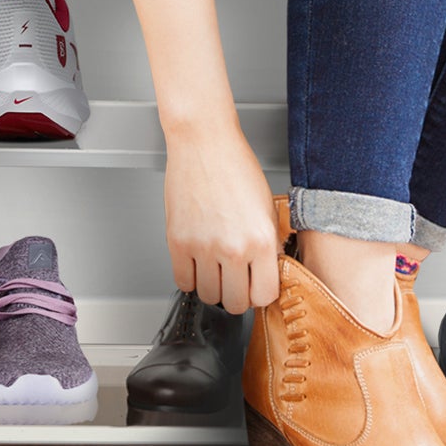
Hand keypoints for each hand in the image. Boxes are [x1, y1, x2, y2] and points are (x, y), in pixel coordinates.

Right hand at [163, 124, 281, 312]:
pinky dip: (190, 277)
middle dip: (236, 293)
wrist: (204, 142)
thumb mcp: (266, 207)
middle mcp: (233, 248)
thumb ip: (268, 244)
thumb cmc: (235, 167)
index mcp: (261, 239)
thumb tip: (267, 273)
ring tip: (215, 266)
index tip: (255, 286)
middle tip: (235, 278)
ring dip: (212, 285)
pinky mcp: (177, 242)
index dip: (260, 293)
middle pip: (235, 303)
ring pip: (208, 295)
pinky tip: (197, 262)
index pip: (264, 296)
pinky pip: (183, 282)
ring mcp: (203, 247)